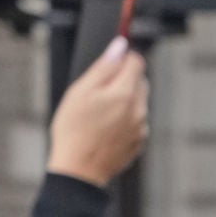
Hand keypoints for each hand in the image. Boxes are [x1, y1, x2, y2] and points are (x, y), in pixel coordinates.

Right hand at [46, 38, 149, 187]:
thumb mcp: (82, 91)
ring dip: (123, 100)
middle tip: (97, 91)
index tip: (110, 62)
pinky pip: (135, 122)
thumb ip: (104, 66)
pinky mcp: (138, 142)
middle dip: (123, 79)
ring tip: (98, 114)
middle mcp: (140, 110)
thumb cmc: (74, 129)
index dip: (123, 58)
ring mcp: (141, 128)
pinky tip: (104, 128)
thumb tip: (120, 46)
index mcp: (126, 94)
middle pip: (140, 81)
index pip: (137, 62)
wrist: (79, 170)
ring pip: (138, 102)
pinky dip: (124, 119)